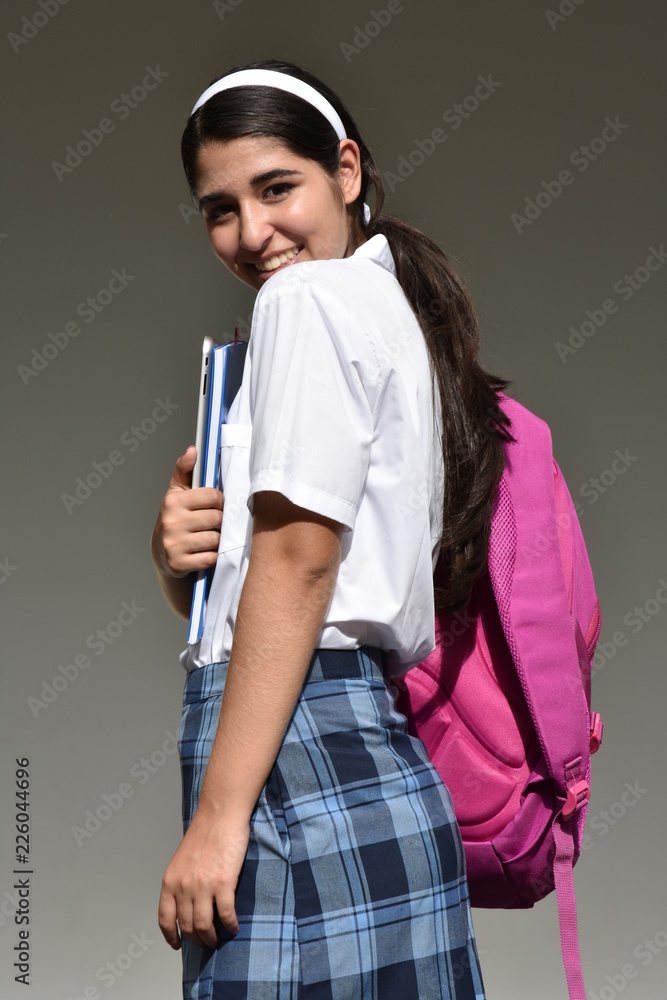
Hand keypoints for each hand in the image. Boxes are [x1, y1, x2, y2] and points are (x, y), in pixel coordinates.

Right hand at [152, 446, 223, 577]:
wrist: (162, 554)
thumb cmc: (175, 519)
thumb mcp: (177, 494)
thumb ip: (185, 471)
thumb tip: (193, 450)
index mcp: (173, 501)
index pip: (213, 496)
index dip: (220, 502)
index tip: (217, 506)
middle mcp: (171, 522)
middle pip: (217, 519)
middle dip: (221, 522)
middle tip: (216, 525)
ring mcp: (173, 544)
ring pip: (215, 539)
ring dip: (219, 541)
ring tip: (212, 538)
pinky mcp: (178, 564)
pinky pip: (210, 558)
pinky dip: (213, 557)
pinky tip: (207, 552)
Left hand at [158, 806, 249, 950]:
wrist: (221, 813)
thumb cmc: (205, 832)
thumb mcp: (183, 859)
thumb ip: (182, 881)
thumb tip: (188, 904)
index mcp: (170, 880)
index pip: (165, 919)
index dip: (171, 936)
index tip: (178, 944)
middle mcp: (183, 886)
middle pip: (187, 926)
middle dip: (197, 940)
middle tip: (206, 942)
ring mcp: (203, 886)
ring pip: (204, 926)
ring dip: (212, 937)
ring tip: (219, 938)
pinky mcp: (224, 883)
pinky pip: (226, 914)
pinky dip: (230, 925)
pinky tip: (234, 926)